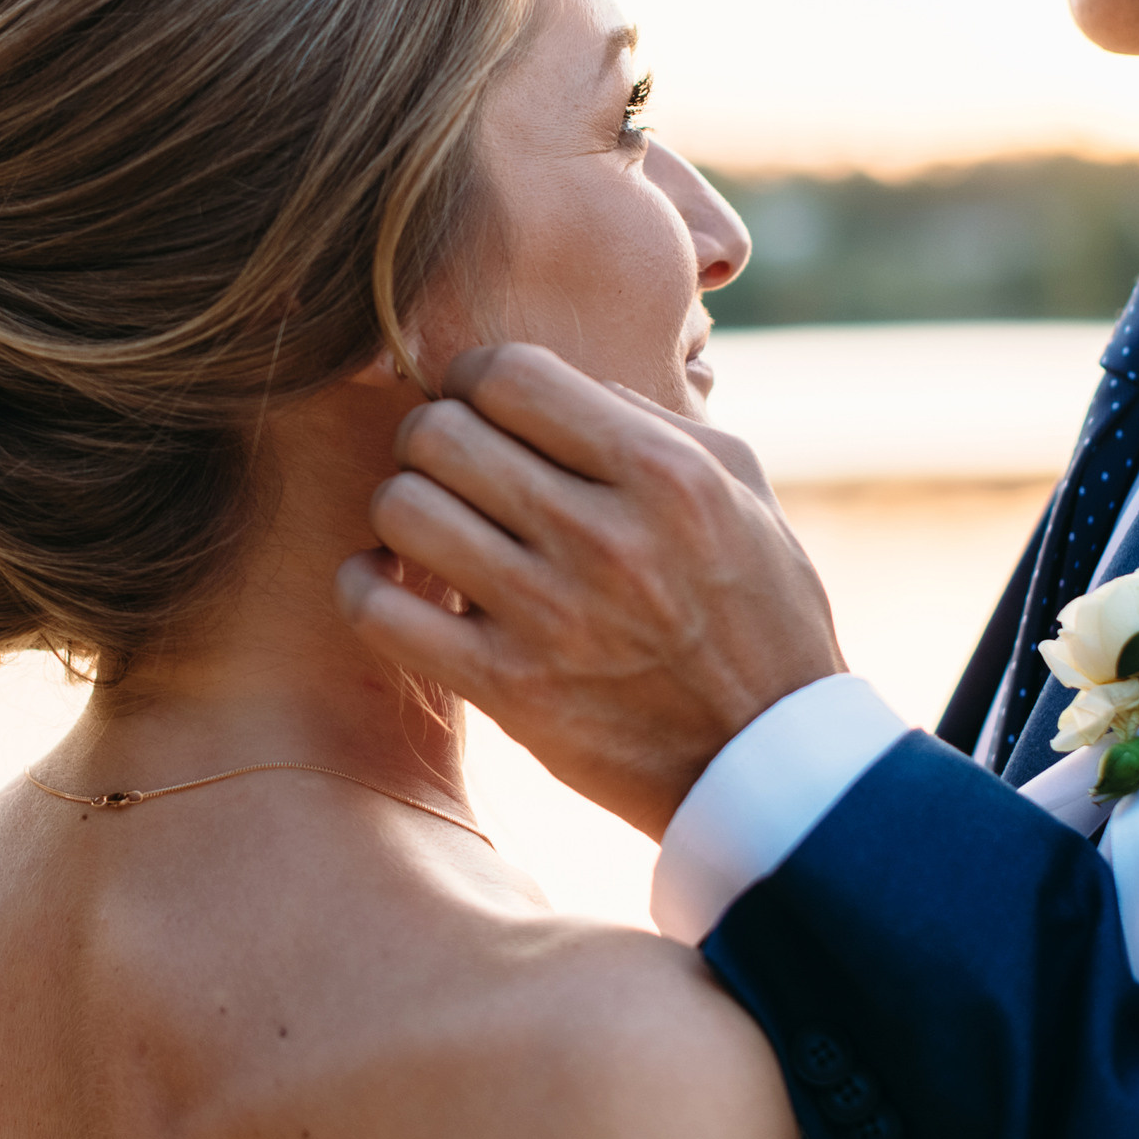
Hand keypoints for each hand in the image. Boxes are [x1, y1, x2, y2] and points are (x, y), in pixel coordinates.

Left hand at [335, 343, 844, 839]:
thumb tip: (552, 379)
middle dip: (433, 436)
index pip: (509, 374)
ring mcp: (551, 618)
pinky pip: (379, 611)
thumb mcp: (739, 488)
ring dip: (404, 507)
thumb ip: (649, 417)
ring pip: (401, 508)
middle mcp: (603, 538)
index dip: (477, 376)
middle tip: (454, 466)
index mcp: (664, 474)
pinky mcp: (509, 691)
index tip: (483, 404)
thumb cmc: (758, 609)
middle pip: (440, 433)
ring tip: (434, 526)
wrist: (771, 764)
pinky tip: (396, 584)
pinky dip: (367, 586)